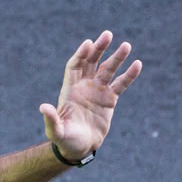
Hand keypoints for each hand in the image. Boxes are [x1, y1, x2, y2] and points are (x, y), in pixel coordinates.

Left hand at [39, 31, 141, 160]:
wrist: (81, 147)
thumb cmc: (65, 139)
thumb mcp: (56, 131)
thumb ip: (51, 120)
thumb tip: (43, 107)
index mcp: (70, 89)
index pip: (75, 66)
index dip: (81, 54)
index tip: (89, 44)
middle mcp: (84, 86)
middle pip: (91, 62)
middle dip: (99, 48)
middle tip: (108, 34)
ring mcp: (98, 91)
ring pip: (108, 69)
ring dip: (117, 57)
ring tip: (126, 45)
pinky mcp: (109, 99)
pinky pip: (121, 84)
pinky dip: (129, 75)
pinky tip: (137, 64)